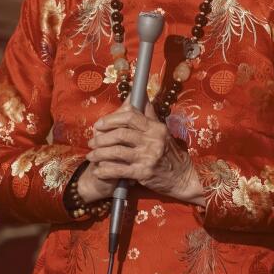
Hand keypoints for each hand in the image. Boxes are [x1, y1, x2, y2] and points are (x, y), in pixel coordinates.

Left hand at [83, 98, 203, 204]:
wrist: (181, 177)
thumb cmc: (169, 153)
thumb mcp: (162, 132)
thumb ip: (149, 116)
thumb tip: (142, 96)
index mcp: (156, 128)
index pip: (130, 117)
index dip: (111, 119)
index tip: (99, 124)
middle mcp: (153, 140)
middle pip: (120, 134)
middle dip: (101, 138)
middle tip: (92, 142)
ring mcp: (148, 157)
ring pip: (116, 152)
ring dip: (99, 154)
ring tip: (92, 155)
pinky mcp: (143, 173)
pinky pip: (118, 170)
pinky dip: (105, 170)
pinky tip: (98, 170)